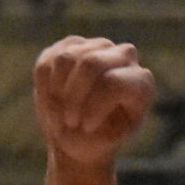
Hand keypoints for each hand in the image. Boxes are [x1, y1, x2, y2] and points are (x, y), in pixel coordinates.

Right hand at [32, 35, 154, 166]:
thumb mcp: (106, 140)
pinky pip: (47, 63)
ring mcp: (98, 46)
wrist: (81, 133)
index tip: (86, 128)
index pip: (113, 83)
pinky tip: (51, 103)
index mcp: (141, 81)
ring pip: (65, 59)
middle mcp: (125, 56)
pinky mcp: (71, 44)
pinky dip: (43, 88)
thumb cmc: (98, 139)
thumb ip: (107, 118)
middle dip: (71, 98)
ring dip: (55, 94)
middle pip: (90, 64)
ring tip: (60, 115)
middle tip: (68, 122)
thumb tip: (95, 95)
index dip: (92, 108)